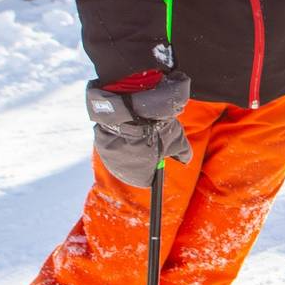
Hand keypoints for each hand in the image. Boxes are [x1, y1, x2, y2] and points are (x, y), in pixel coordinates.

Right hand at [86, 71, 191, 186]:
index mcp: (138, 176)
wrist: (132, 106)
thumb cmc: (157, 128)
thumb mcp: (178, 141)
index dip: (155, 165)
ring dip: (130, 144)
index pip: (148, 178)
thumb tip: (185, 159)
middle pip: (133, 166)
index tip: (160, 153)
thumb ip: (183, 154)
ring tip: (140, 130)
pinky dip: (120, 134)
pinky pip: (112, 140)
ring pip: (122, 152)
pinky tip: (128, 124)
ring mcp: (106, 155)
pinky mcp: (98, 138)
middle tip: (151, 139)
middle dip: (142, 154)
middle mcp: (119, 170)